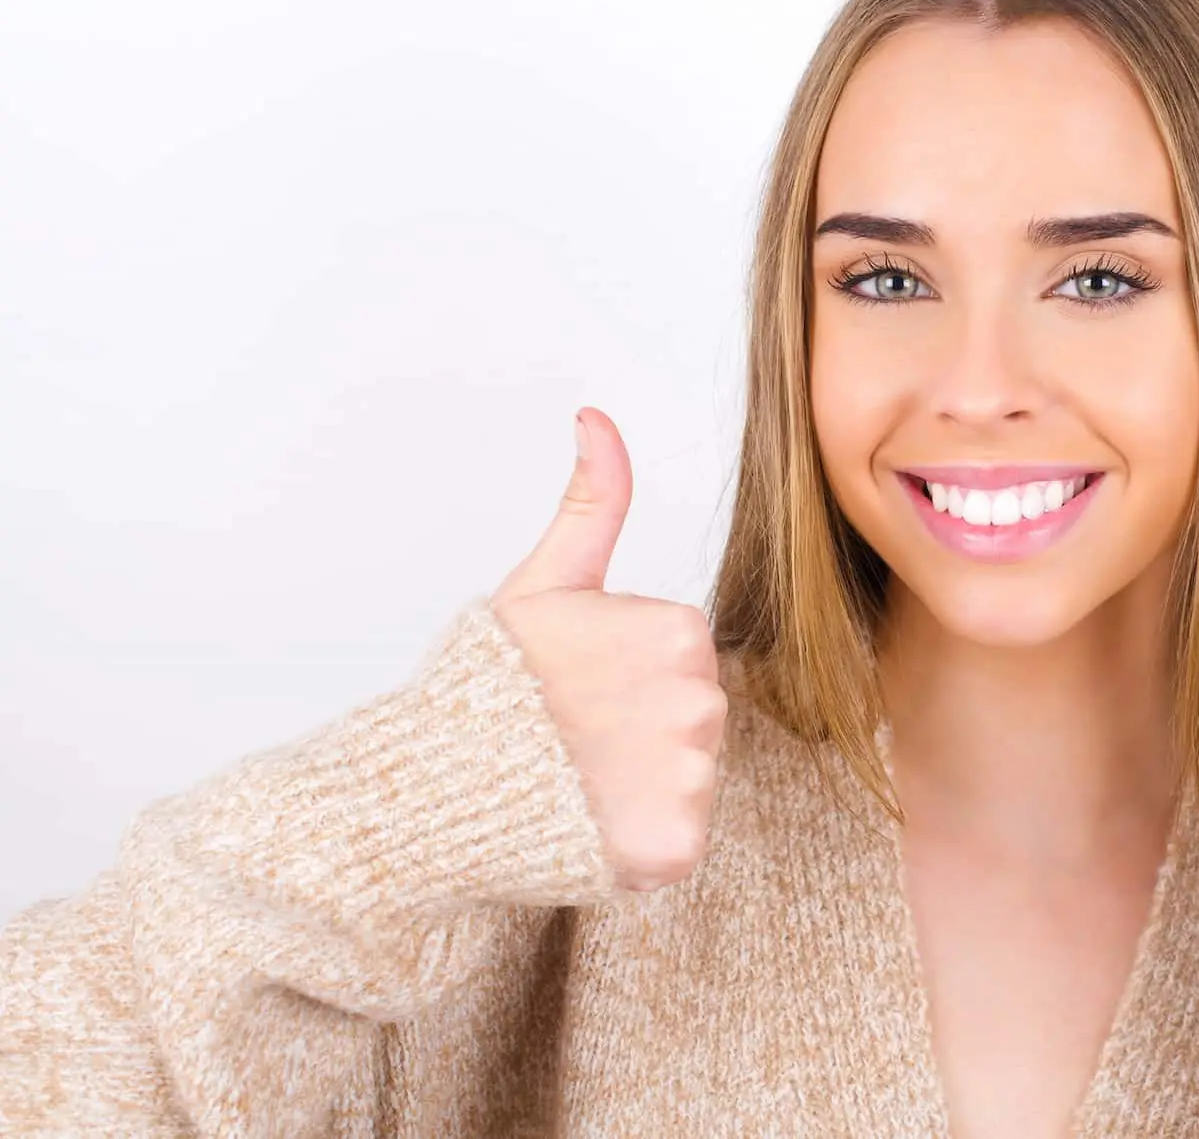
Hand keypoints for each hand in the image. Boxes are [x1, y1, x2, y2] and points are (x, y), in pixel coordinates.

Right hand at [488, 407, 726, 891]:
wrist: (432, 787)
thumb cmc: (488, 683)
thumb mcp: (546, 579)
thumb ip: (593, 499)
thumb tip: (596, 414)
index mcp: (682, 631)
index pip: (680, 664)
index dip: (625, 680)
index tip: (575, 688)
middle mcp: (703, 702)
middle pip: (690, 720)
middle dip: (639, 732)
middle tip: (572, 739)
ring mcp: (691, 778)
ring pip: (685, 781)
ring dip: (640, 789)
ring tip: (575, 782)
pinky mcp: (678, 847)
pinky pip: (677, 842)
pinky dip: (638, 845)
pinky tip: (588, 827)